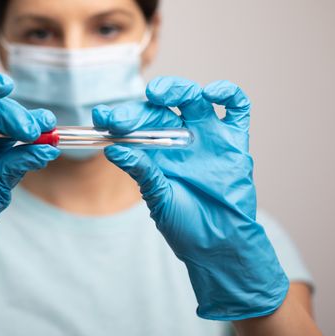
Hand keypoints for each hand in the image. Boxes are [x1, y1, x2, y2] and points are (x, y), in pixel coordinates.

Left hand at [93, 77, 288, 319]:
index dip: (119, 118)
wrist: (219, 244)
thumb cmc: (186, 224)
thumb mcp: (158, 197)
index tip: (101, 117)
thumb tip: (113, 150)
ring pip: (193, 98)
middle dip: (140, 108)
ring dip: (176, 89)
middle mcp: (180, 140)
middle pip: (160, 108)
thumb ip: (141, 171)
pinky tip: (211, 93)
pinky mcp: (234, 141)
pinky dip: (227, 94)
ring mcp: (207, 137)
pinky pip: (236, 108)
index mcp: (157, 152)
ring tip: (158, 94)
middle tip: (123, 116)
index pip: (136, 125)